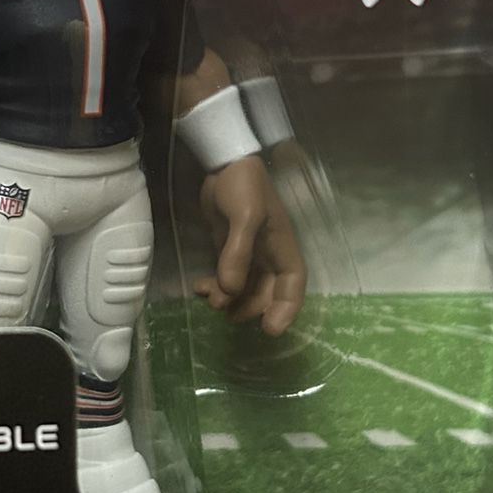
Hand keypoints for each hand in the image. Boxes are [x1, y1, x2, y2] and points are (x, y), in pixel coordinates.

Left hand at [195, 155, 306, 335]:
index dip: (286, 310)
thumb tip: (230, 289)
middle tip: (228, 315)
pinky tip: (199, 288)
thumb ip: (238, 253)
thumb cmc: (244, 185)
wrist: (224, 162)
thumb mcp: (246, 215)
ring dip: (229, 299)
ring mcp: (249, 254)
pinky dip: (215, 287)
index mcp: (283, 248)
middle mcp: (269, 255)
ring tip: (209, 299)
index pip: (293, 285)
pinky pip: (226, 277)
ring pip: (244, 288)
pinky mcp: (229, 250)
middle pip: (267, 293)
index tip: (270, 329)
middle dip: (249, 308)